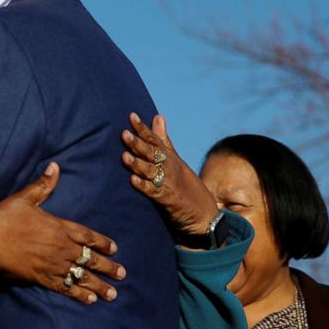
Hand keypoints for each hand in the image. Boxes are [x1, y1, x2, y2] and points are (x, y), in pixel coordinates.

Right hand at [0, 162, 125, 304]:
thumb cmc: (5, 216)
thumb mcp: (25, 197)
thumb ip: (43, 185)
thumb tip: (55, 166)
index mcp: (60, 227)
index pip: (88, 236)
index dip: (102, 242)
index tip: (114, 249)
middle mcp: (61, 247)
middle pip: (90, 259)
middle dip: (108, 267)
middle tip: (122, 274)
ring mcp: (52, 264)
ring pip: (81, 276)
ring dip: (98, 285)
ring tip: (112, 294)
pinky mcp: (41, 278)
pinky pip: (65, 288)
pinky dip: (78, 295)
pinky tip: (89, 301)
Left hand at [122, 113, 218, 236]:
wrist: (204, 213)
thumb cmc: (186, 184)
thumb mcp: (176, 159)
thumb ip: (164, 139)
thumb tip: (158, 116)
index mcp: (170, 157)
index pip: (155, 140)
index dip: (143, 128)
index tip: (131, 116)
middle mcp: (169, 167)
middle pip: (152, 153)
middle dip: (138, 144)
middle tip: (124, 134)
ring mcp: (168, 183)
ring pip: (150, 171)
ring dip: (137, 164)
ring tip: (124, 156)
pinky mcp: (167, 199)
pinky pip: (153, 192)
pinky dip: (144, 186)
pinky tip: (133, 181)